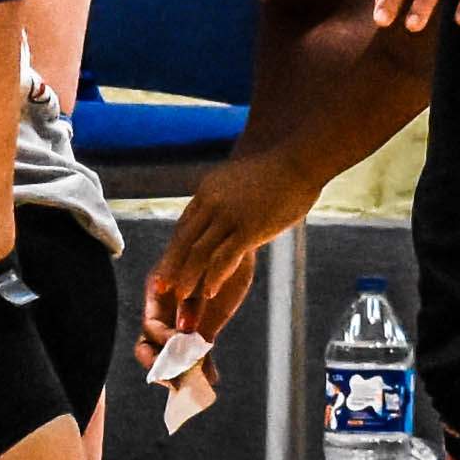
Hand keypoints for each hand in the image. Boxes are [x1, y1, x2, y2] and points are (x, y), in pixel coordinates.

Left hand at [143, 154, 301, 353]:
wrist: (298, 161)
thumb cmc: (278, 173)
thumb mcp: (240, 181)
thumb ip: (228, 197)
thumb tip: (224, 211)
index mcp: (208, 191)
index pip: (184, 226)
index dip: (173, 249)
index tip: (165, 266)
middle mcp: (212, 203)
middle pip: (184, 240)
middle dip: (171, 266)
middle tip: (161, 286)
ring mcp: (228, 216)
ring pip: (198, 252)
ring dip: (188, 277)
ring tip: (180, 297)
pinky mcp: (248, 229)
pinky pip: (224, 258)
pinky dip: (213, 277)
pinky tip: (209, 293)